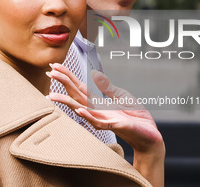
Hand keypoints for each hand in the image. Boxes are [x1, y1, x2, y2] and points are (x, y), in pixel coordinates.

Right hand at [47, 63, 164, 186]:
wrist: (150, 134)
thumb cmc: (136, 117)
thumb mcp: (121, 96)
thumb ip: (107, 87)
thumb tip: (95, 75)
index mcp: (98, 103)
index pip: (79, 88)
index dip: (67, 77)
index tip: (55, 67)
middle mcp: (97, 111)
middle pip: (76, 95)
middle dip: (63, 83)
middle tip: (49, 72)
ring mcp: (103, 119)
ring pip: (81, 109)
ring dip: (67, 102)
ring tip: (53, 95)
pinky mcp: (114, 125)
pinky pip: (99, 122)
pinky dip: (88, 116)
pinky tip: (80, 110)